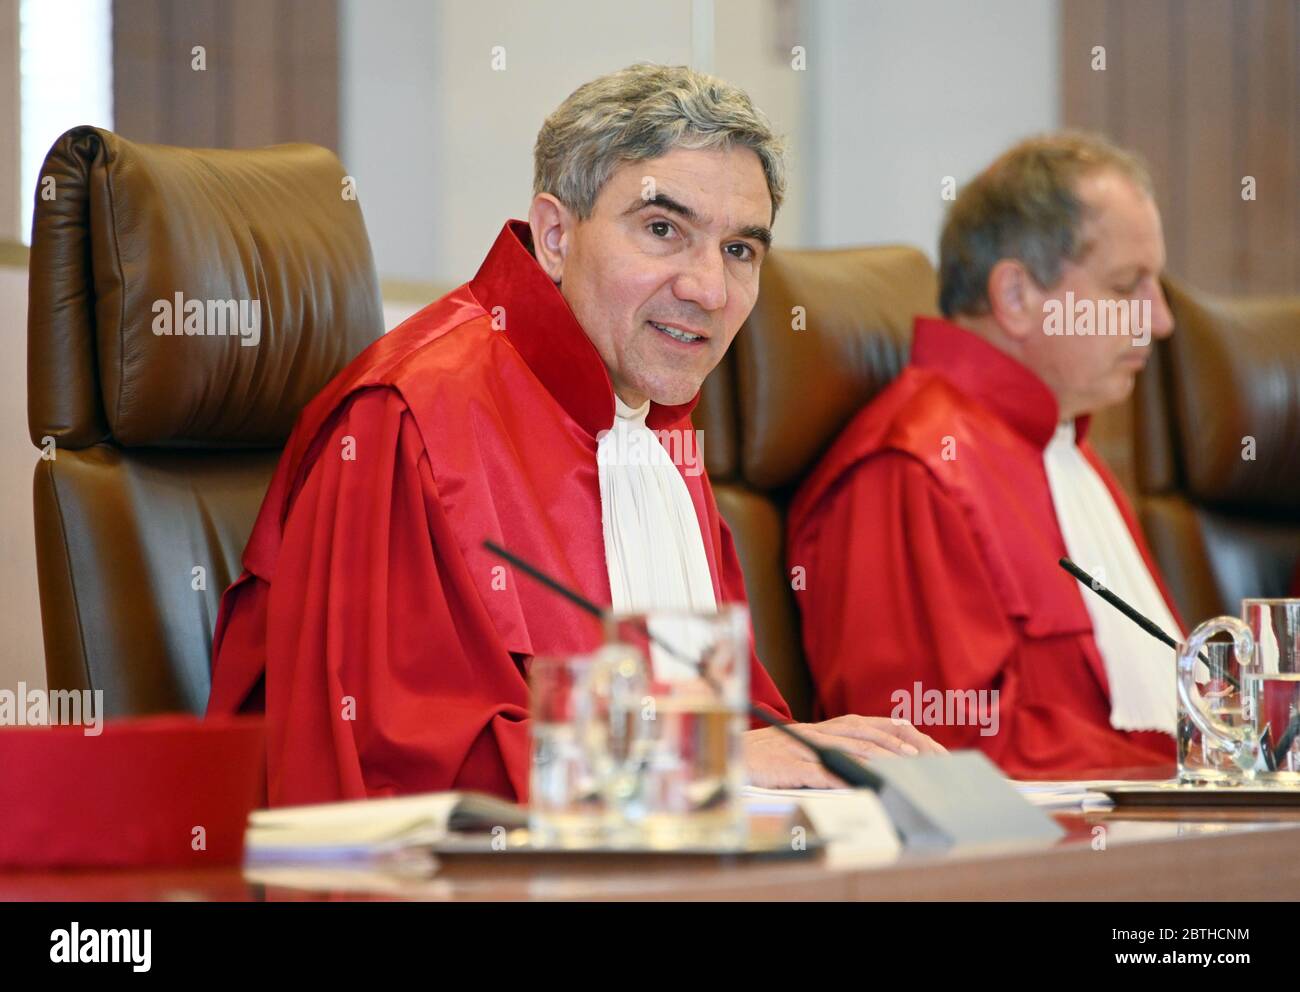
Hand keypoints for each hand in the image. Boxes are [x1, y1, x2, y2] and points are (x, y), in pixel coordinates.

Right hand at [742, 715, 947, 789]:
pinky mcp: (786, 766)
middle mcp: (814, 732)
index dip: (894, 732)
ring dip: (877, 756)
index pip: (866, 724)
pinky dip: (840, 777)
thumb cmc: (765, 757)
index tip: (919, 742)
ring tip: (901, 765)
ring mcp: (801, 747)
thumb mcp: (800, 748)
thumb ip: (830, 751)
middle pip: (862, 732)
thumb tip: (866, 764)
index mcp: (820, 727)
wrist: (726, 754)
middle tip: (921, 756)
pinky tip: (859, 785)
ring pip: (845, 747)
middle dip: (894, 744)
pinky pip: (818, 771)